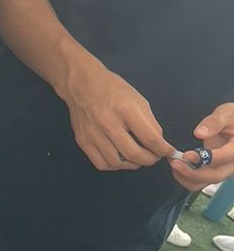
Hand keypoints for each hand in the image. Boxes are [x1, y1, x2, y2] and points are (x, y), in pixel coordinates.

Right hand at [59, 54, 172, 171]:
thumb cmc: (113, 89)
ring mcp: (93, 134)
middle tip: (154, 157)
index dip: (163, 149)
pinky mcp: (83, 141)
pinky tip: (120, 159)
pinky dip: (115, 166)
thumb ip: (150, 123)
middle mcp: (108, 123)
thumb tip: (158, 143)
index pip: (150, 138)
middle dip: (150, 160)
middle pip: (134, 154)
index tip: (169, 152)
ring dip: (132, 164)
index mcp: (126, 109)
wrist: (81, 85)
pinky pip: (101, 163)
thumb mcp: (138, 99)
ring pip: (117, 163)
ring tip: (138, 158)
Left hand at [169, 102, 233, 191]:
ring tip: (174, 164)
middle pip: (215, 176)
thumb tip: (199, 133)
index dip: (203, 159)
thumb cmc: (232, 118)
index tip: (186, 155)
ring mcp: (224, 170)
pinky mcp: (215, 171)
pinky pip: (201, 181)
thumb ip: (214, 122)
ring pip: (206, 182)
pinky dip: (187, 178)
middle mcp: (233, 164)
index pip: (222, 158)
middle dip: (192, 173)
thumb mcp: (226, 113)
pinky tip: (178, 167)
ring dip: (187, 178)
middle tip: (175, 163)